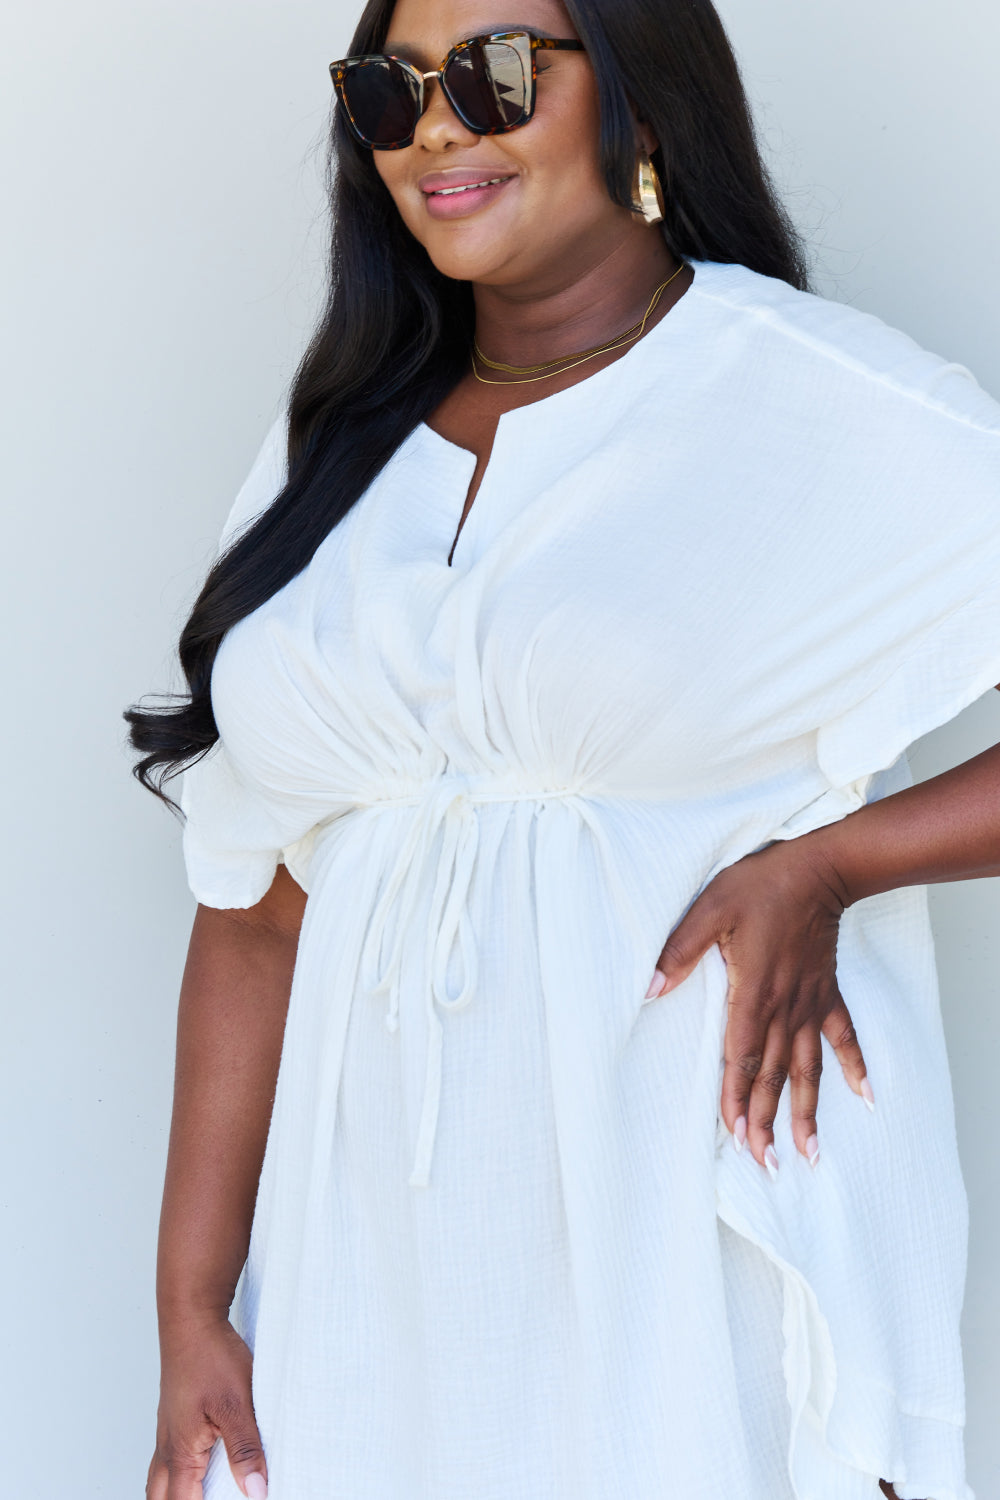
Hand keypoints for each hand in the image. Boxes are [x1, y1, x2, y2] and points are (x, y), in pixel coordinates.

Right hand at [146, 1315, 267, 1499]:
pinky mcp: (175, 1416)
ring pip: (161, 1479)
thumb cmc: (210, 1357)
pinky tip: (199, 1466)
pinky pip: (168, 1458)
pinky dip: (178, 1473)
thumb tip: (256, 1492)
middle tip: (204, 1499)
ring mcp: (168, 1430)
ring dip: (175, 1493)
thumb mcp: (237, 1405)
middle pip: (161, 1497)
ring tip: (200, 1494)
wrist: (192, 1319)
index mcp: (181, 1452)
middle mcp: (168, 1446)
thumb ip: (246, 1450)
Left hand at [645, 836, 874, 1173]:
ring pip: (808, 1068)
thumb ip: (679, 952)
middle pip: (773, 1075)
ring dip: (806, 1111)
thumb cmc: (761, 885)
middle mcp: (784, 1007)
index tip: (736, 1136)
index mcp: (752, 993)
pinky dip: (854, 1067)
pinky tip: (866, 1097)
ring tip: (809, 1153)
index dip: (737, 1098)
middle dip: (767, 1121)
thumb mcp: (709, 909)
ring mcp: (809, 1003)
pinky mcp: (826, 991)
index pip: (741, 1058)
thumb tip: (649, 990)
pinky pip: (843, 1037)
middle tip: (765, 1164)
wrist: (818, 867)